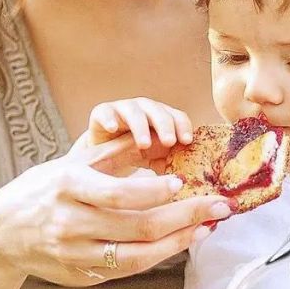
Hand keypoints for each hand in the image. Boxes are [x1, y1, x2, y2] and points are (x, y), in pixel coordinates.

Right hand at [0, 134, 232, 288]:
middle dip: (186, 217)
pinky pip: (126, 268)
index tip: (182, 184)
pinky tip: (180, 242)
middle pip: (138, 227)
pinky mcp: (79, 275)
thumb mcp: (72, 162)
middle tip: (220, 206)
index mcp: (67, 186)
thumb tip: (159, 135)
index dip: (153, 192)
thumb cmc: (43, 188)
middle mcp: (70, 222)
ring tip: (207, 226)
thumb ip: (115, 150)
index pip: (117, 194)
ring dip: (179, 242)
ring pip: (137, 255)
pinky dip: (158, 256)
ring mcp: (74, 254)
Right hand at [78, 97, 194, 173]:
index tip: (187, 141)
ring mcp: (124, 109)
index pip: (177, 117)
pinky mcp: (102, 112)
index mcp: (163, 117)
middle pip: (159, 111)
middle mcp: (145, 109)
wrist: (103, 151)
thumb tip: (186, 179)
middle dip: (165, 126)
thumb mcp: (154, 158)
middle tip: (169, 142)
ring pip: (135, 112)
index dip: (183, 126)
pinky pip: (105, 112)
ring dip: (141, 127)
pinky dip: (109, 119)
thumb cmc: (135, 153)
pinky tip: (112, 129)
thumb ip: (169, 162)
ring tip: (144, 144)